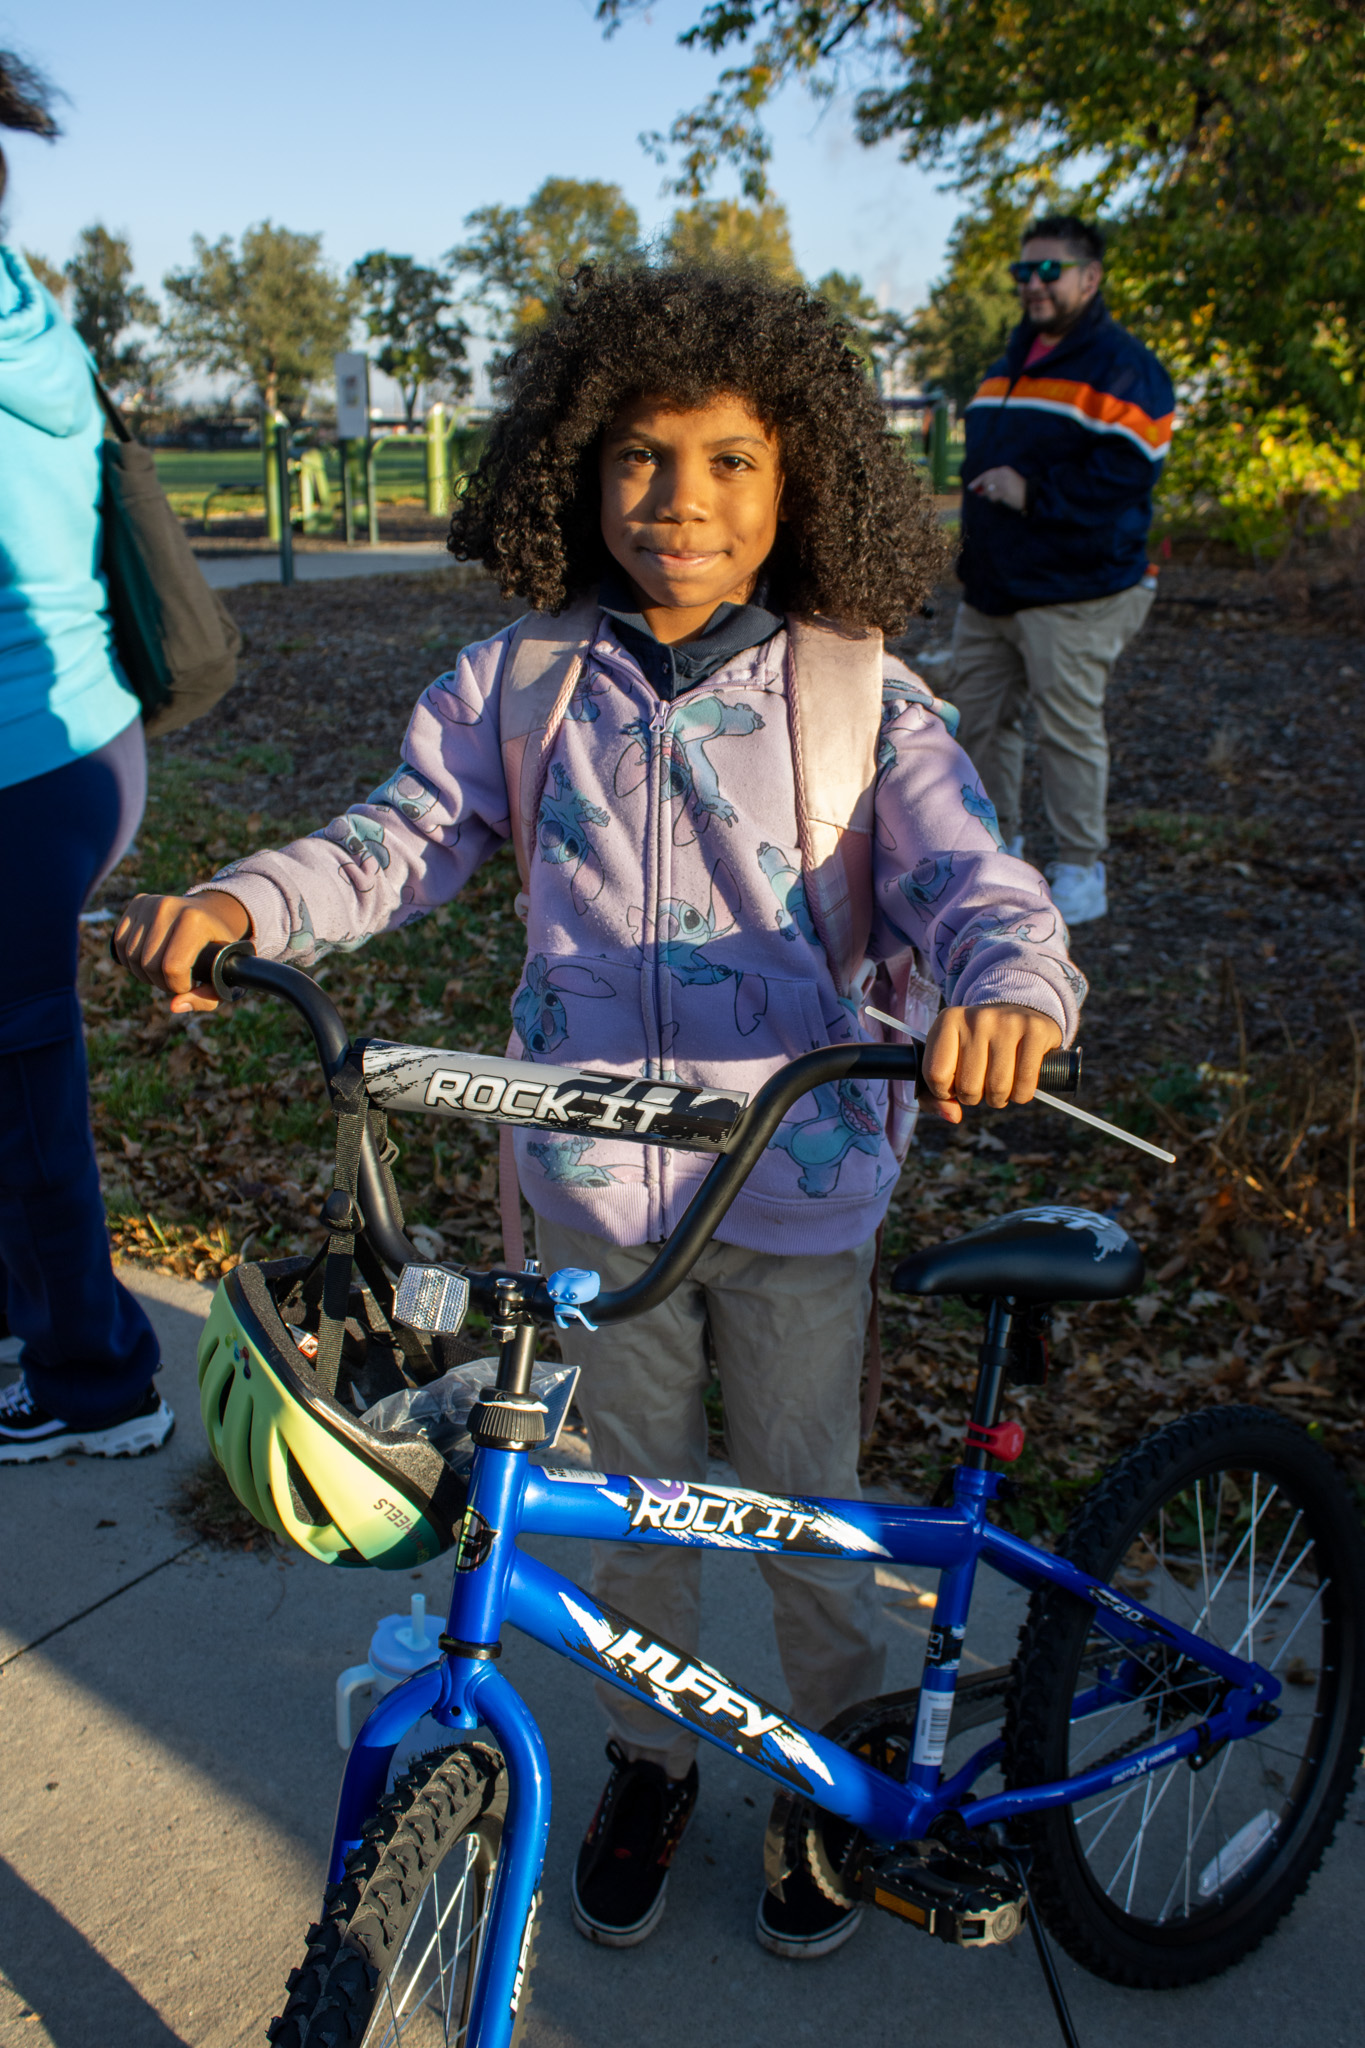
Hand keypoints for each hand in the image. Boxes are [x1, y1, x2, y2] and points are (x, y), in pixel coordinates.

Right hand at [113, 890, 251, 1014]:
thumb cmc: (217, 949)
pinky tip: (147, 960)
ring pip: (131, 956)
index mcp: (194, 920)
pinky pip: (120, 943)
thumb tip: (174, 1006)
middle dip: (161, 982)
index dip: (177, 985)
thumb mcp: (222, 974)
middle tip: (176, 981)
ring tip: (163, 972)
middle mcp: (169, 907)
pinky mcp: (136, 903)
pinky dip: (131, 960)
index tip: (189, 984)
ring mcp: (150, 903)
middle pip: (149, 964)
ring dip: (145, 974)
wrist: (213, 913)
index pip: (172, 967)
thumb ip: (205, 998)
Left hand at [920, 1004, 1062, 1124]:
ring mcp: (1007, 1022)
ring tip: (999, 1083)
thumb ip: (935, 1094)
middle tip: (981, 1083)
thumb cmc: (978, 1044)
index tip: (954, 1083)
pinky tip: (1019, 1082)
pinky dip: (1021, 1095)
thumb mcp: (949, 1058)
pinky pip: (1025, 1086)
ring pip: (997, 1089)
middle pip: (968, 1087)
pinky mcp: (1035, 1030)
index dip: (945, 1091)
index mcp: (948, 1021)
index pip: (935, 1075)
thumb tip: (953, 1117)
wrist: (1020, 1011)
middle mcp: (977, 1018)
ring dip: (998, 1098)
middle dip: (975, 1097)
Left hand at [968, 465, 1026, 511]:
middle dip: (982, 489)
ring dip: (991, 496)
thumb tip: (978, 491)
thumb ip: (993, 485)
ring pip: (988, 490)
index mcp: (1004, 470)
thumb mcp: (1005, 484)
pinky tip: (1001, 500)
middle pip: (986, 481)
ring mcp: (1003, 482)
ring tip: (1000, 497)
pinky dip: (994, 500)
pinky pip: (993, 496)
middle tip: (980, 494)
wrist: (1030, 496)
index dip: (977, 481)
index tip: (970, 487)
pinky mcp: (1004, 491)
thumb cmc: (1018, 492)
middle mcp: (1003, 474)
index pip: (987, 474)